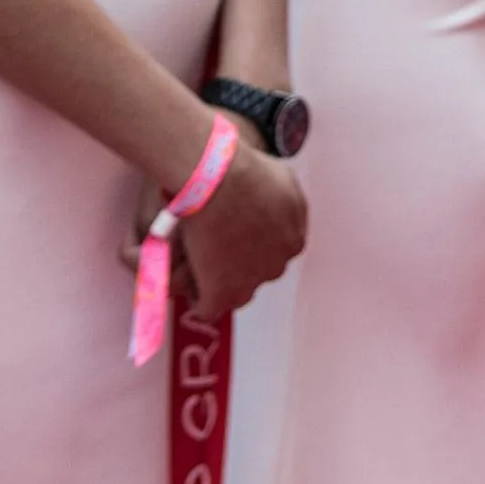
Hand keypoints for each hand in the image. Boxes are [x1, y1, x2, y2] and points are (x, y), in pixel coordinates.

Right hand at [172, 133, 309, 318]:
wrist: (219, 183)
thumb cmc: (248, 174)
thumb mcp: (284, 181)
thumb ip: (286, 204)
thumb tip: (279, 210)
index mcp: (293, 241)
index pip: (277, 253)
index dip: (256, 246)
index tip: (239, 239)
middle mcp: (276, 265)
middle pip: (258, 274)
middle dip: (241, 266)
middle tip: (217, 253)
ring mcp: (249, 282)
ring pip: (237, 294)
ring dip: (221, 286)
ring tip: (200, 273)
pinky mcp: (221, 293)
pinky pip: (209, 309)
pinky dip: (199, 304)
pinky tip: (191, 295)